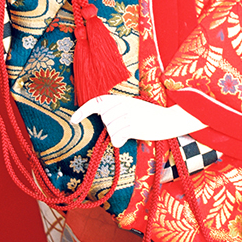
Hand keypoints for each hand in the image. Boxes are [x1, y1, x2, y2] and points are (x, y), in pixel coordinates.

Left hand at [70, 95, 203, 147]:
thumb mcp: (133, 108)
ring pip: (110, 130)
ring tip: (132, 130)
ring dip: (117, 135)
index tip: (72, 121)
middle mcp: (124, 104)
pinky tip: (130, 137)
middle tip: (126, 126)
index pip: (97, 101)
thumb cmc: (150, 116)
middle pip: (104, 120)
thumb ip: (117, 111)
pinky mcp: (133, 126)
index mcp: (122, 99)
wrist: (169, 119)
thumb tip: (103, 121)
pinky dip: (120, 141)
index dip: (83, 110)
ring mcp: (128, 115)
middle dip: (110, 127)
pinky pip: (116, 138)